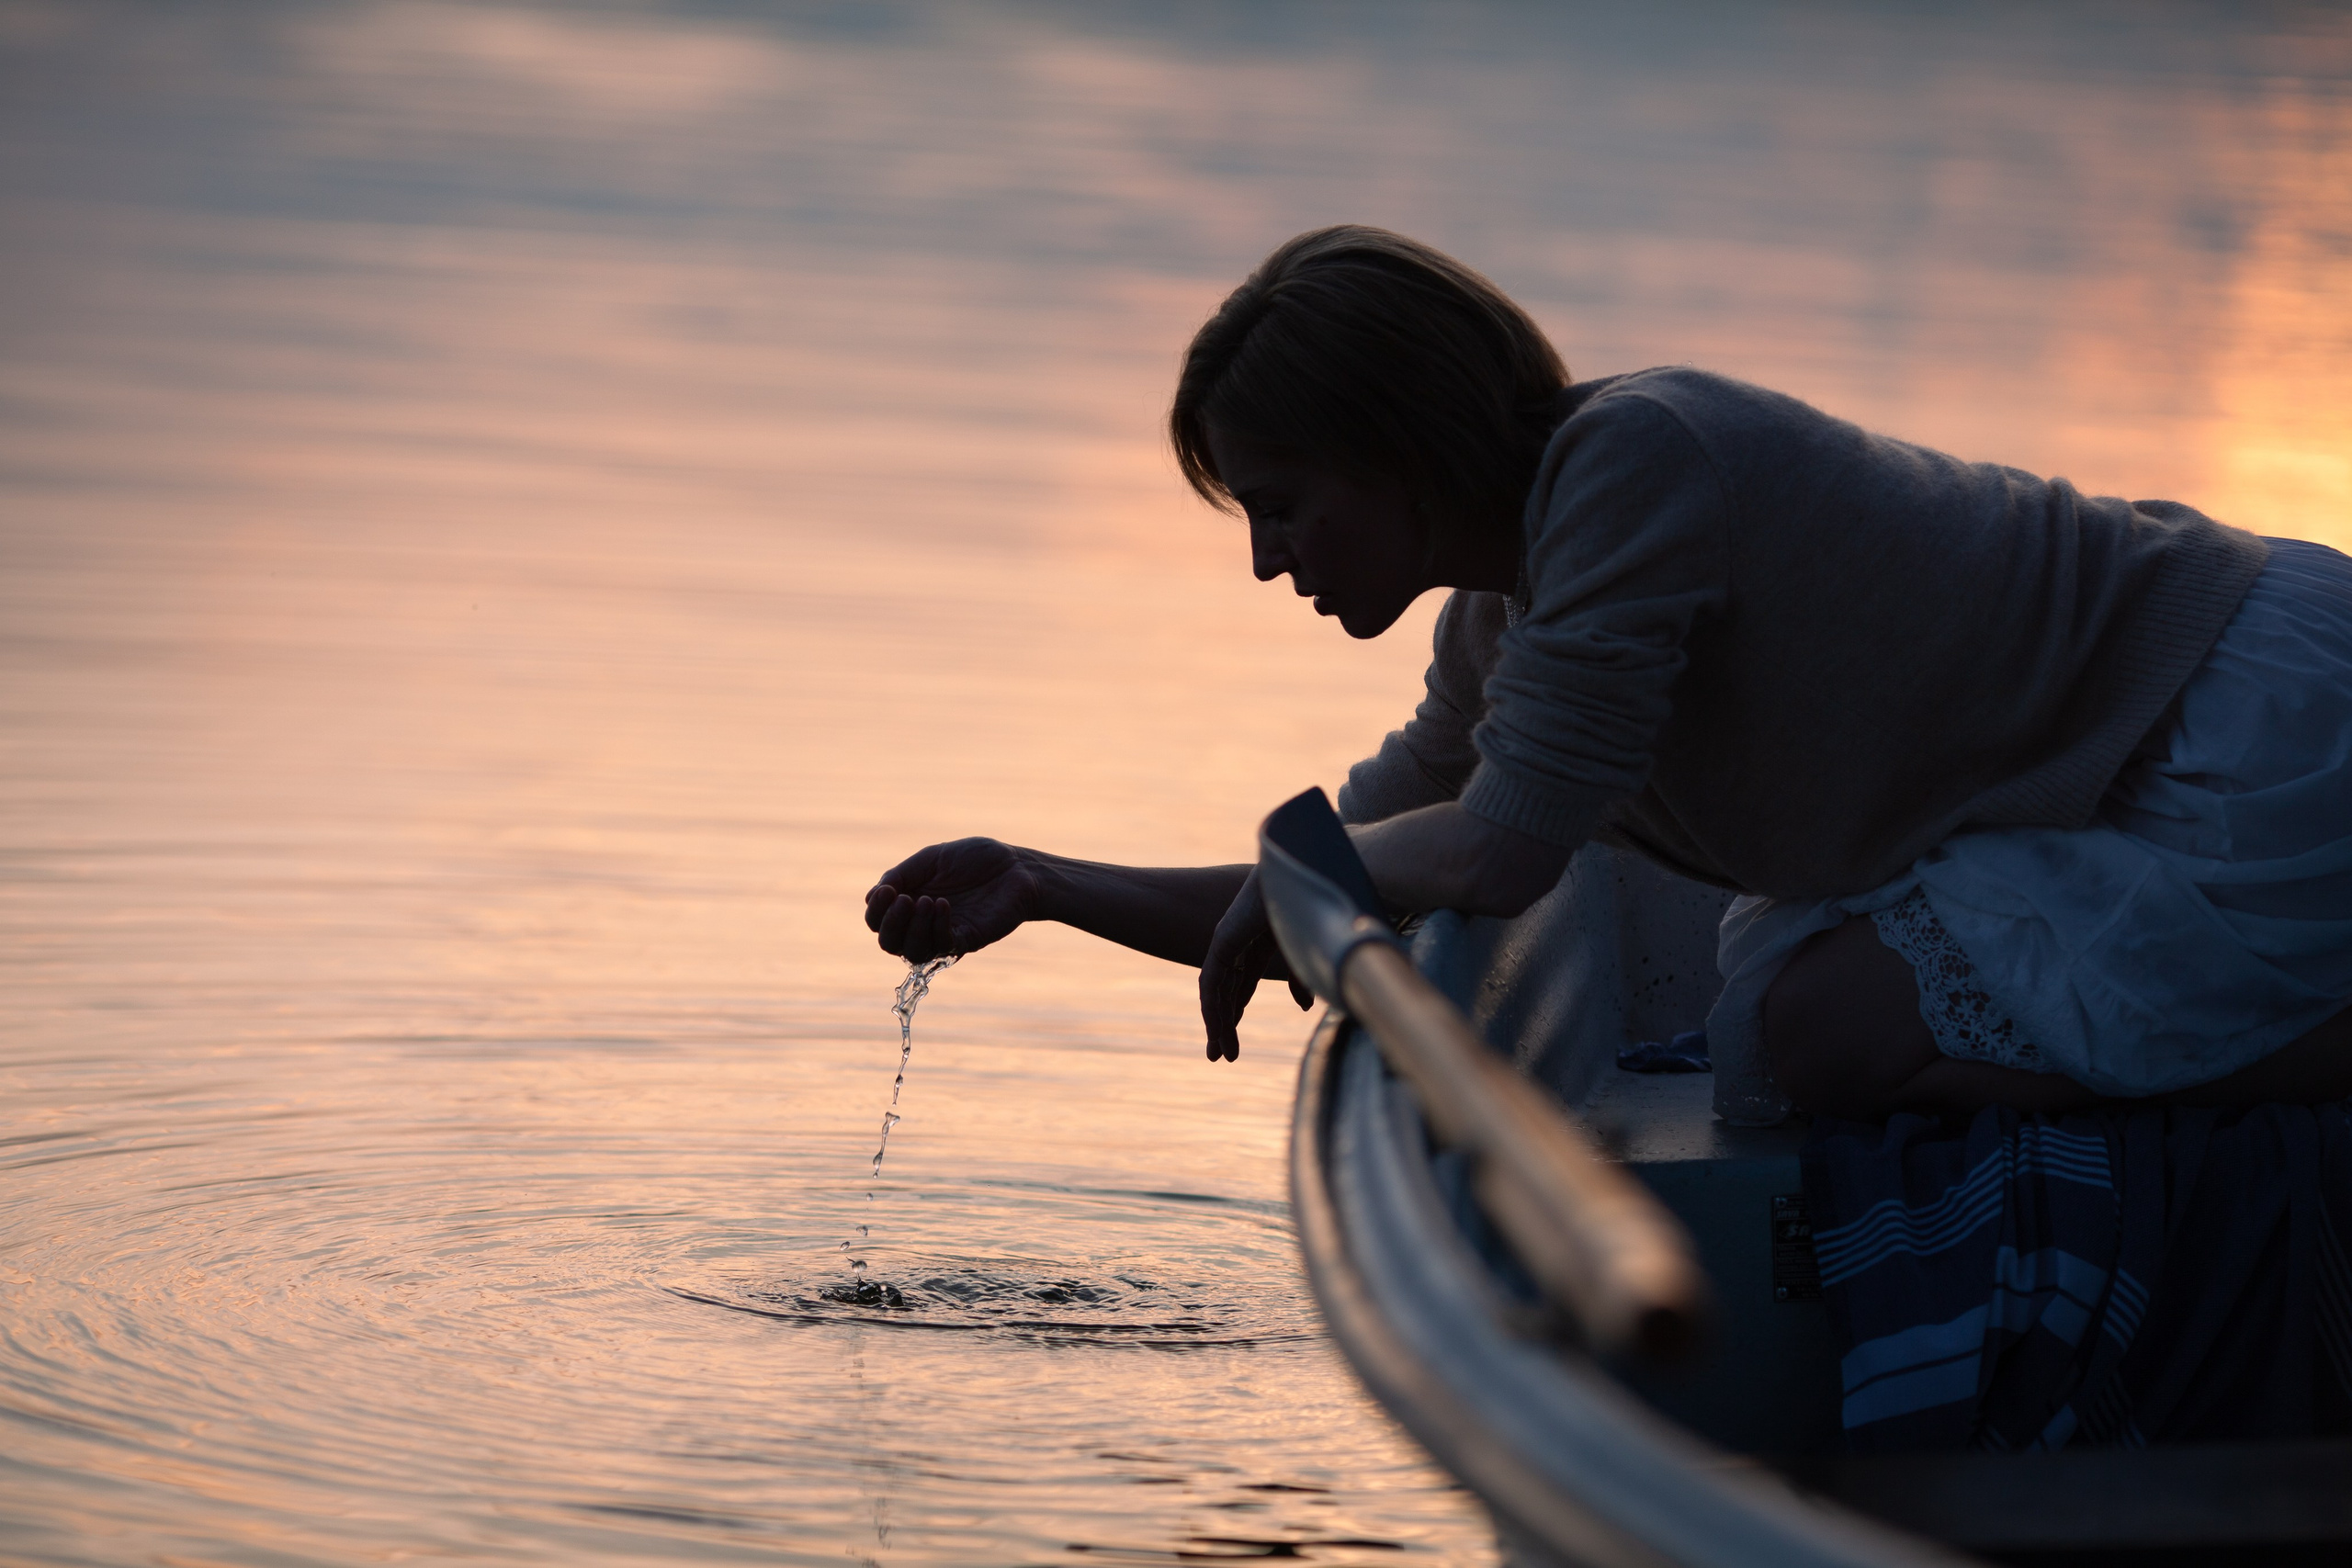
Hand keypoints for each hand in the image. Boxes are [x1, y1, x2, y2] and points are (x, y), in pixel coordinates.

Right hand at [865, 838, 1039, 962]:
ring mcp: (944, 934)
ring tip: (926, 901)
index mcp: (909, 901)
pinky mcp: (968, 940)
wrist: (1017, 866)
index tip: (886, 890)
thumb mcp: (932, 859)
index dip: (875, 911)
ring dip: (912, 928)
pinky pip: (943, 946)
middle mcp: (923, 923)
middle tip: (903, 899)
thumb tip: (871, 896)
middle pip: (889, 943)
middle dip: (889, 924)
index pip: (878, 921)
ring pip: (912, 951)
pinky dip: (937, 927)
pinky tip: (943, 905)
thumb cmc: (977, 860)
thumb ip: (901, 875)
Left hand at [1198, 867, 1313, 1062]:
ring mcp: (1229, 938)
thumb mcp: (1309, 950)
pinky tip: (1217, 1030)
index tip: (1233, 1045)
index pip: (1242, 984)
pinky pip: (1213, 980)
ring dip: (1217, 1022)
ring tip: (1218, 1054)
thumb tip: (1304, 1008)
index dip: (1236, 1013)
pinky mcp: (1225, 938)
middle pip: (1227, 990)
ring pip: (1216, 989)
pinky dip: (1214, 1007)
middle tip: (1221, 1055)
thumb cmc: (1318, 901)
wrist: (1311, 873)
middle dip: (1222, 1024)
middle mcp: (1240, 940)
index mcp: (1260, 940)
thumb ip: (1302, 976)